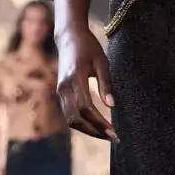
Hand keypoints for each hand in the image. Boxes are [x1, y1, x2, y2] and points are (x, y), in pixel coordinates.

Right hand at [56, 25, 116, 141]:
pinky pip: (69, 114)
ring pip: (70, 120)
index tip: (114, 131)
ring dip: (88, 130)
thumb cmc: (88, 47)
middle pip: (76, 119)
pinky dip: (82, 123)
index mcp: (75, 78)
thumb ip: (106, 83)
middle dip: (94, 131)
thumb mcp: (101, 61)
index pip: (85, 108)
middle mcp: (64, 87)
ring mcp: (60, 91)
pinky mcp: (60, 93)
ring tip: (106, 135)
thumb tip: (112, 105)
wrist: (68, 37)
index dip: (99, 122)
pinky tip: (96, 125)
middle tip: (113, 138)